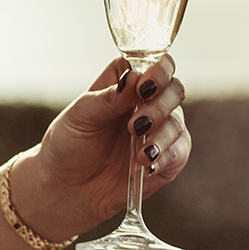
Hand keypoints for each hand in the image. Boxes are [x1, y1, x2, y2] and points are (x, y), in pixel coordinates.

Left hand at [20, 55, 192, 235]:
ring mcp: (160, 129)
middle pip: (174, 89)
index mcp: (125, 82)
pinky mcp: (167, 157)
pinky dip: (167, 157)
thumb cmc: (69, 142)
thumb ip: (108, 98)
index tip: (144, 87)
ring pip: (178, 122)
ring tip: (140, 153)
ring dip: (161, 136)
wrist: (68, 186)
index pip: (154, 64)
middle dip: (160, 106)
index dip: (157, 71)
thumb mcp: (80, 116)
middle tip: (137, 125)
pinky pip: (180, 151)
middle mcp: (147, 102)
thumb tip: (133, 78)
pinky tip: (146, 164)